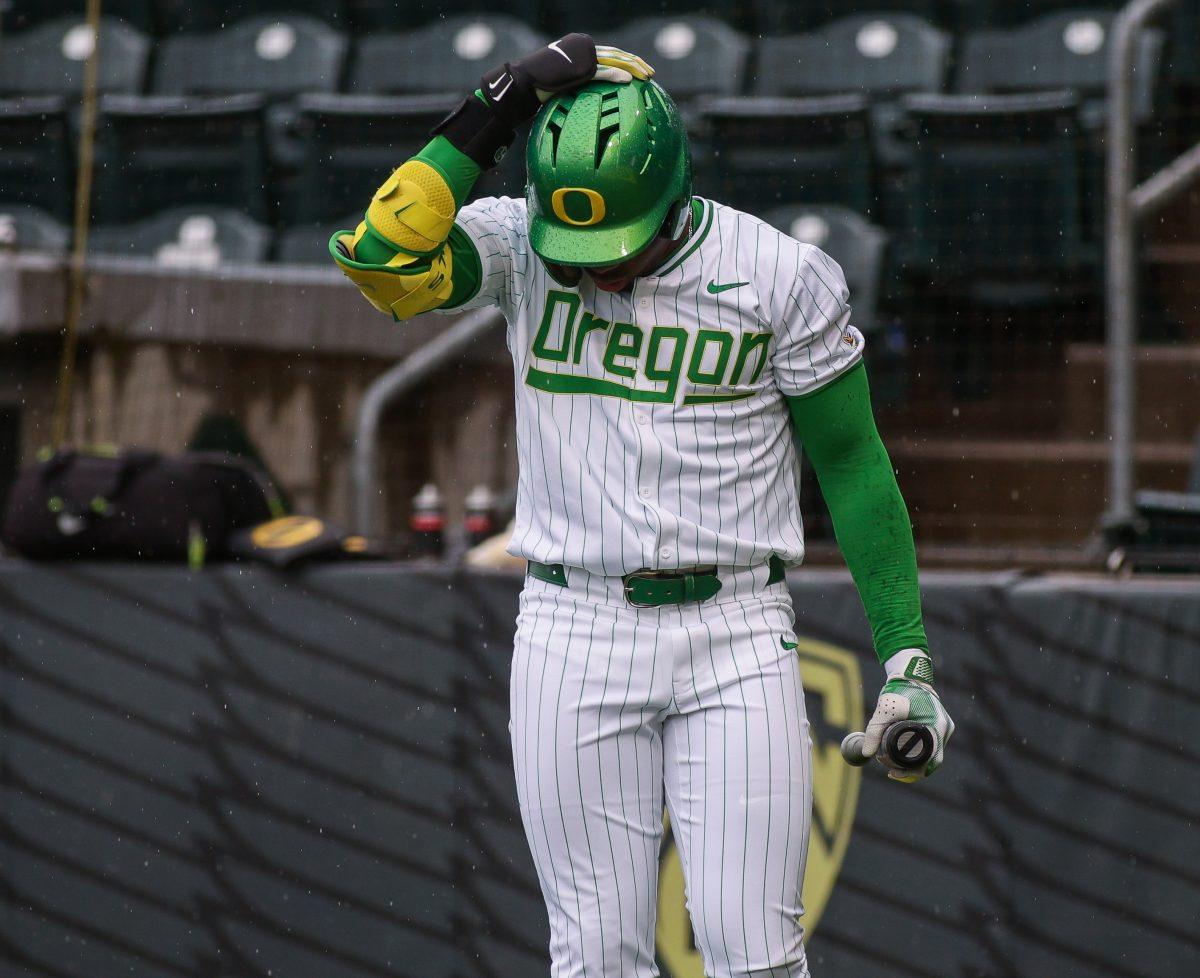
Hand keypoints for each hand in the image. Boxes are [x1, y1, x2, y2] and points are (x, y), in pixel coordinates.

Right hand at [481, 34, 653, 126]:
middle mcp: (584, 48)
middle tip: (650, 73)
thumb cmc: (541, 86)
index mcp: (582, 49)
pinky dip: (617, 74)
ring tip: (647, 76)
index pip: (610, 53)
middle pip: (617, 53)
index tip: (640, 70)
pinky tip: (630, 80)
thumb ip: (581, 81)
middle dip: (636, 62)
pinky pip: (603, 71)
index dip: (627, 60)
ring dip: (633, 67)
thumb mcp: (566, 82)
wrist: (525, 83)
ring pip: (614, 59)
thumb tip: (589, 95)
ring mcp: (582, 56)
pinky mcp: (579, 67)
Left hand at [860, 651, 953, 781]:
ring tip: (890, 761)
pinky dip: (917, 752)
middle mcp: (944, 729)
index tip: (892, 773)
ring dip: (913, 761)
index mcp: (936, 727)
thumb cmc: (898, 690)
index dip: (911, 772)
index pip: (929, 762)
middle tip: (888, 770)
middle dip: (909, 769)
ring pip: (930, 755)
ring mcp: (944, 728)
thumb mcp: (884, 710)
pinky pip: (930, 746)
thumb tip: (866, 753)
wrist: (910, 674)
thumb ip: (874, 731)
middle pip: (930, 761)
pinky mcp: (939, 726)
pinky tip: (900, 755)